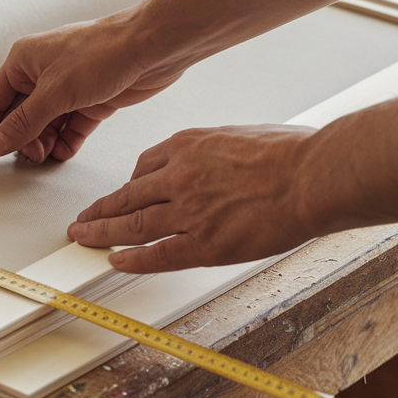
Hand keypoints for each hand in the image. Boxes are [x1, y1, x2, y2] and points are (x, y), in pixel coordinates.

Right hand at [0, 8, 184, 169]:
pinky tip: (65, 152)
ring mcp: (68, 86)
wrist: (152, 46)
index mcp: (23, 61)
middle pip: (19, 115)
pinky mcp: (92, 98)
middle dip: (21, 140)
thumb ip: (23, 123)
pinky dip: (66, 140)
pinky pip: (71, 125)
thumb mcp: (55, 93)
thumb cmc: (103, 51)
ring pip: (46, 123)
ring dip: (43, 143)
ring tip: (46, 158)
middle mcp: (43, 72)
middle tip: (27, 160)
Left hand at [67, 124, 318, 271]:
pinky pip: (158, 254)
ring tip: (84, 238)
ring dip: (103, 232)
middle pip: (127, 194)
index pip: (144, 165)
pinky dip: (133, 259)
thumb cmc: (291, 153)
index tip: (123, 193)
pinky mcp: (206, 243)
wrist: (314, 175)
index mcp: (187, 145)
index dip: (130, 183)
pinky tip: (116, 261)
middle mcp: (179, 175)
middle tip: (82, 218)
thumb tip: (209, 165)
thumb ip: (212, 153)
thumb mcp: (237, 136)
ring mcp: (189, 211)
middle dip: (100, 209)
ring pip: (133, 223)